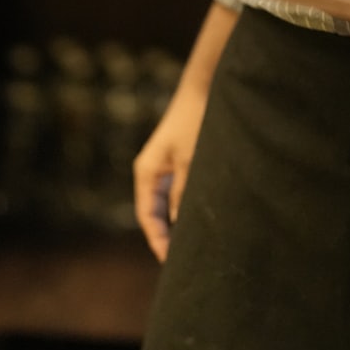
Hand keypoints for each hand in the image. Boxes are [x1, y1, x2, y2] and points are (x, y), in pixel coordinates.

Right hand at [133, 75, 209, 260]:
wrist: (203, 88)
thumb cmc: (195, 121)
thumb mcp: (191, 160)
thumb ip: (185, 192)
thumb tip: (181, 225)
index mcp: (146, 173)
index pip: (147, 217)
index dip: (158, 240)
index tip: (171, 261)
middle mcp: (152, 172)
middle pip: (155, 214)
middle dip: (167, 236)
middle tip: (182, 260)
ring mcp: (165, 167)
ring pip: (167, 204)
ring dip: (178, 222)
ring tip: (193, 245)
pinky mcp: (178, 162)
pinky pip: (178, 192)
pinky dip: (185, 206)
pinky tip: (199, 218)